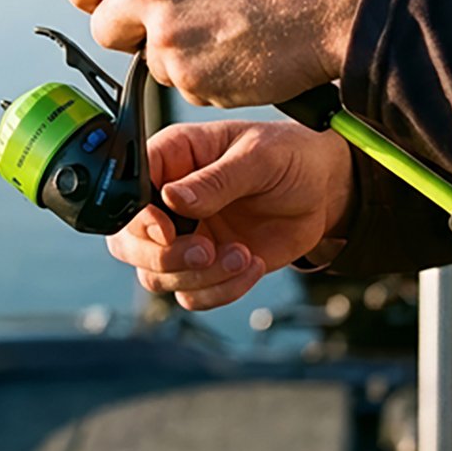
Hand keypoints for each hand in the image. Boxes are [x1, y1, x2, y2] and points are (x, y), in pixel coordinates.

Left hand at [64, 0, 382, 107]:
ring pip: (151, 61)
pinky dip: (209, 79)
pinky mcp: (193, 80)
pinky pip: (186, 87)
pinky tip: (244, 54)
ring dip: (180, 57)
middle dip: (127, 33)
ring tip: (230, 33)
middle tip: (167, 29)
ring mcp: (171, 37)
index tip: (89, 0)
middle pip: (104, 27)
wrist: (339, 2)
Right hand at [108, 118, 355, 309]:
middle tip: (206, 252)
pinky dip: (220, 291)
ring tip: (241, 257)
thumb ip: (216, 179)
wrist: (323, 189)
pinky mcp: (207, 265)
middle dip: (163, 257)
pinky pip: (192, 295)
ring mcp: (185, 235)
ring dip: (197, 278)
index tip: (168, 230)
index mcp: (172, 157)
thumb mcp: (257, 157)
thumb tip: (173, 197)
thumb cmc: (287, 155)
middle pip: (128, 242)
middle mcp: (169, 200)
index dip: (138, 217)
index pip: (130, 190)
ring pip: (156, 276)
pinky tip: (251, 265)